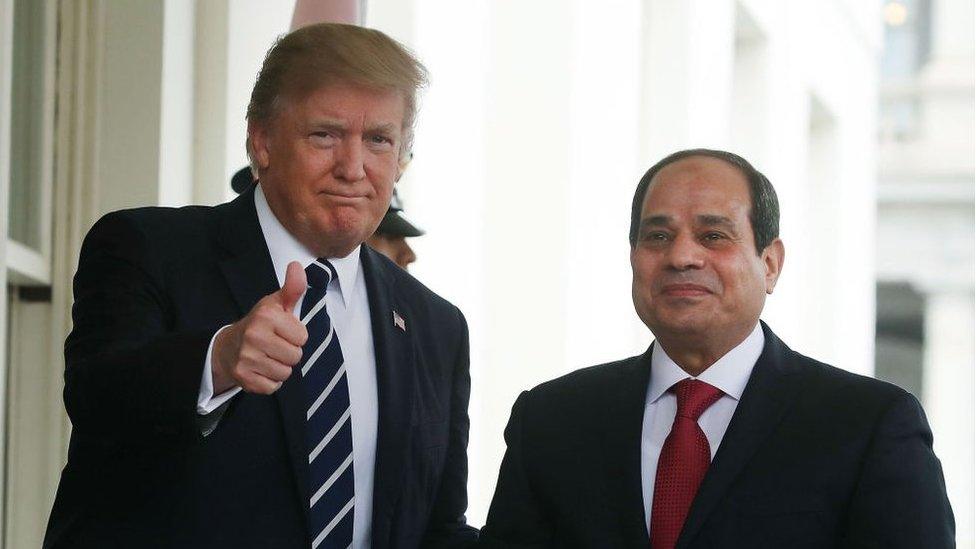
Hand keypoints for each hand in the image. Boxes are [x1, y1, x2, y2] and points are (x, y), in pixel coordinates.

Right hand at [212, 261, 308, 393]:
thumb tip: (297, 266)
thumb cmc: (260, 324)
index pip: (303, 337)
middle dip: (289, 352)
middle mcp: (254, 336)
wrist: (228, 347)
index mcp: (266, 316)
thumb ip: (292, 288)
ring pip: (285, 373)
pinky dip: (270, 381)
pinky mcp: (243, 378)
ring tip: (267, 357)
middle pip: (296, 356)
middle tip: (274, 345)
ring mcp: (247, 358)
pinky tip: (260, 369)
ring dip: (280, 367)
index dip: (295, 335)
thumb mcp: (276, 304)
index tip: (282, 331)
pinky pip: (273, 387)